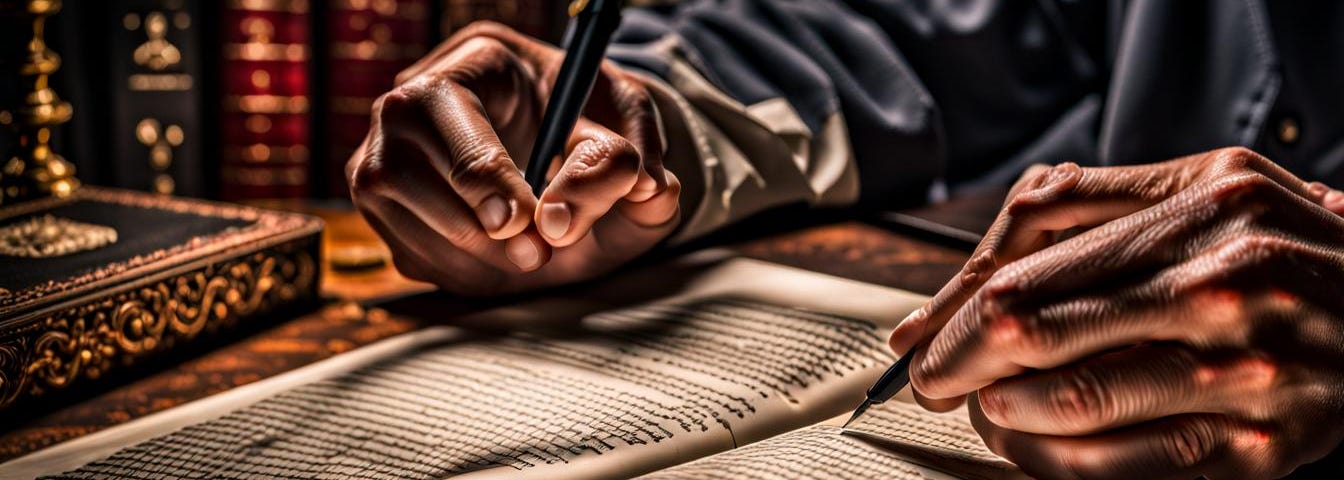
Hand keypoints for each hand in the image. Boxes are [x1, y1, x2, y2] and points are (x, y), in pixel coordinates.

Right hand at [346, 22, 679, 295]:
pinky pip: (411, 256)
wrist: (568, 158)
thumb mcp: (626, 127)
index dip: (483, 173)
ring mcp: (382, 155)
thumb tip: (642, 187)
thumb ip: (634, 154)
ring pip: (403, 221)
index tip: (526, 221)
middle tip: (539, 255)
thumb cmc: (590, 127)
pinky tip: (503, 260)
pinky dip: (463, 273)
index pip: (447, 110)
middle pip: (405, 171)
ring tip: (533, 256)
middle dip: (476, 228)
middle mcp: (407, 104)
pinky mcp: (383, 209)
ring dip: (476, 258)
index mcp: (473, 59)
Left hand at [888, 147, 1343, 478]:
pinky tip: (1035, 445)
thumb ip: (1074, 213)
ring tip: (987, 411)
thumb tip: (946, 297)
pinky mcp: (1267, 445)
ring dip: (1000, 415)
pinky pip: (1126, 464)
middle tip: (934, 384)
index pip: (1029, 267)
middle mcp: (1227, 283)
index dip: (954, 315)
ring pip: (1071, 402)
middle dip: (959, 365)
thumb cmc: (1277, 245)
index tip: (923, 343)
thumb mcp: (1198, 190)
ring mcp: (1250, 368)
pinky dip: (1054, 460)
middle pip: (1034, 330)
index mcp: (1205, 206)